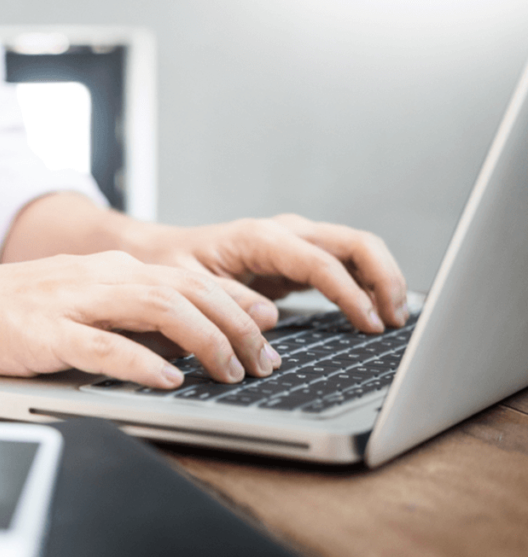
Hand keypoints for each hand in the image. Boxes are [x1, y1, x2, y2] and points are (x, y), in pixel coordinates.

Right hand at [0, 252, 282, 389]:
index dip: (235, 302)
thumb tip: (174, 341)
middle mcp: (98, 277)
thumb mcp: (73, 301)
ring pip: (157, 309)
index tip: (267, 328)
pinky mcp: (44, 332)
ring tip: (231, 370)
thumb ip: (120, 313)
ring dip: (203, 339)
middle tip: (265, 360)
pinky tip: (169, 379)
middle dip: (235, 324)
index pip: (188, 277)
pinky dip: (142, 362)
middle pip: (186, 289)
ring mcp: (71, 302)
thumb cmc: (3, 310)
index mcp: (108, 270)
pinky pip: (103, 345)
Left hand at [123, 213, 408, 333]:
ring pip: (357, 250)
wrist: (159, 255)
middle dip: (384, 277)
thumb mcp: (185, 285)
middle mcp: (284, 234)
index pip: (320, 261)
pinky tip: (375, 313)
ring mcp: (295, 245)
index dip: (350, 292)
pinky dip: (366, 285)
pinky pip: (343, 266)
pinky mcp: (297, 261)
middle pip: (354, 243)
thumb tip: (267, 319)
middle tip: (397, 320)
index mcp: (259, 238)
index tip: (370, 323)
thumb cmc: (169, 267)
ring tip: (395, 319)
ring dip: (382, 280)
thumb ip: (225, 299)